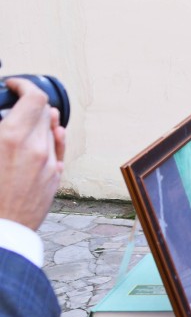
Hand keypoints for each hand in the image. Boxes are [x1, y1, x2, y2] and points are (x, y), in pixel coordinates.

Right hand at [0, 78, 65, 230]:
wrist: (0, 232)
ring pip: (51, 129)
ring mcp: (48, 162)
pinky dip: (52, 137)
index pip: (34, 97)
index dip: (24, 86)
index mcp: (12, 138)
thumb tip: (5, 118)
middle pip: (44, 110)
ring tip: (25, 121)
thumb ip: (1, 129)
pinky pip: (58, 148)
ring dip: (39, 121)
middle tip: (15, 103)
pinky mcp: (54, 176)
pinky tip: (49, 133)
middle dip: (30, 104)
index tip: (14, 85)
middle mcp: (35, 147)